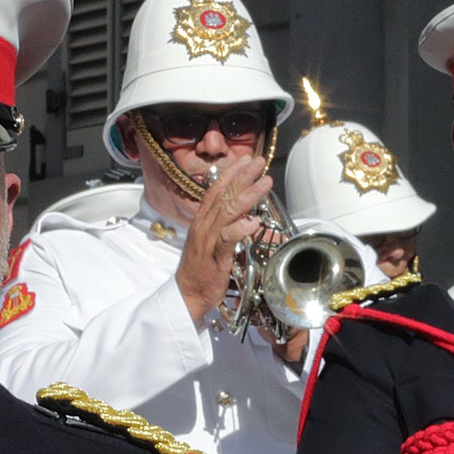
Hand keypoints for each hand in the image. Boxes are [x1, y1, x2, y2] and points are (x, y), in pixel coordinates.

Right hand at [171, 152, 272, 322]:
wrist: (188, 293)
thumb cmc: (202, 269)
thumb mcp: (216, 243)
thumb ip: (231, 229)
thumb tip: (251, 218)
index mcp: (203, 220)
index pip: (216, 190)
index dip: (231, 173)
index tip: (244, 159)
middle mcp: (204, 226)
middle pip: (224, 195)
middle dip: (243, 176)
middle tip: (258, 162)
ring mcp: (208, 240)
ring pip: (228, 212)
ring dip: (248, 195)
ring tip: (265, 183)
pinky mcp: (214, 258)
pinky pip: (227, 239)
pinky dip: (240, 228)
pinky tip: (253, 220)